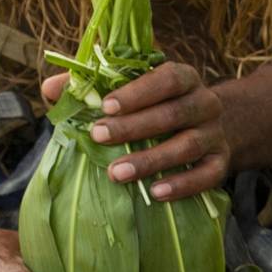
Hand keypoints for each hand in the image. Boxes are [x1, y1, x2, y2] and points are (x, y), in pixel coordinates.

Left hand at [42, 62, 229, 199]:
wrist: (210, 129)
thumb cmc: (157, 108)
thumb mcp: (132, 91)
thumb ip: (91, 86)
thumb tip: (50, 88)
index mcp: (183, 78)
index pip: (167, 78)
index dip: (137, 92)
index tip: (105, 106)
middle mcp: (205, 103)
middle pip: (173, 113)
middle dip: (134, 127)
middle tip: (98, 137)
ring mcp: (215, 135)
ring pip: (187, 146)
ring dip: (152, 160)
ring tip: (116, 173)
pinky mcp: (221, 164)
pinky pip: (207, 176)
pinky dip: (182, 185)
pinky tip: (155, 193)